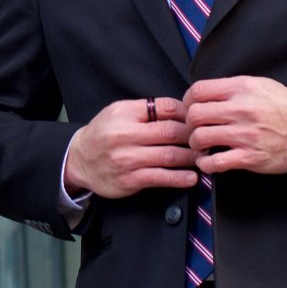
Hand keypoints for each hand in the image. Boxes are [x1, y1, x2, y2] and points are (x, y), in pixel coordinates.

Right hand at [65, 97, 196, 199]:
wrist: (80, 161)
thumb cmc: (104, 134)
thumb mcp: (119, 112)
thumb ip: (146, 110)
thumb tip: (181, 111)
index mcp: (125, 113)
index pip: (165, 108)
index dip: (186, 113)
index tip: (197, 120)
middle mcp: (125, 135)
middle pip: (170, 132)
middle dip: (193, 136)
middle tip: (206, 139)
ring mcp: (128, 159)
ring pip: (170, 156)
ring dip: (192, 157)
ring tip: (203, 157)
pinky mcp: (130, 179)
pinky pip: (161, 178)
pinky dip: (180, 178)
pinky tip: (192, 177)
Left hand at [183, 76, 286, 174]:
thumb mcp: (261, 85)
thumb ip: (233, 88)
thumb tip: (208, 93)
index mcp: (242, 89)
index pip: (199, 91)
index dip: (188, 101)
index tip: (190, 108)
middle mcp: (241, 110)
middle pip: (194, 114)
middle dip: (189, 123)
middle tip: (194, 129)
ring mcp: (245, 134)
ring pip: (200, 137)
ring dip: (195, 144)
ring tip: (201, 146)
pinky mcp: (250, 157)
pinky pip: (215, 162)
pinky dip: (206, 164)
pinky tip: (209, 161)